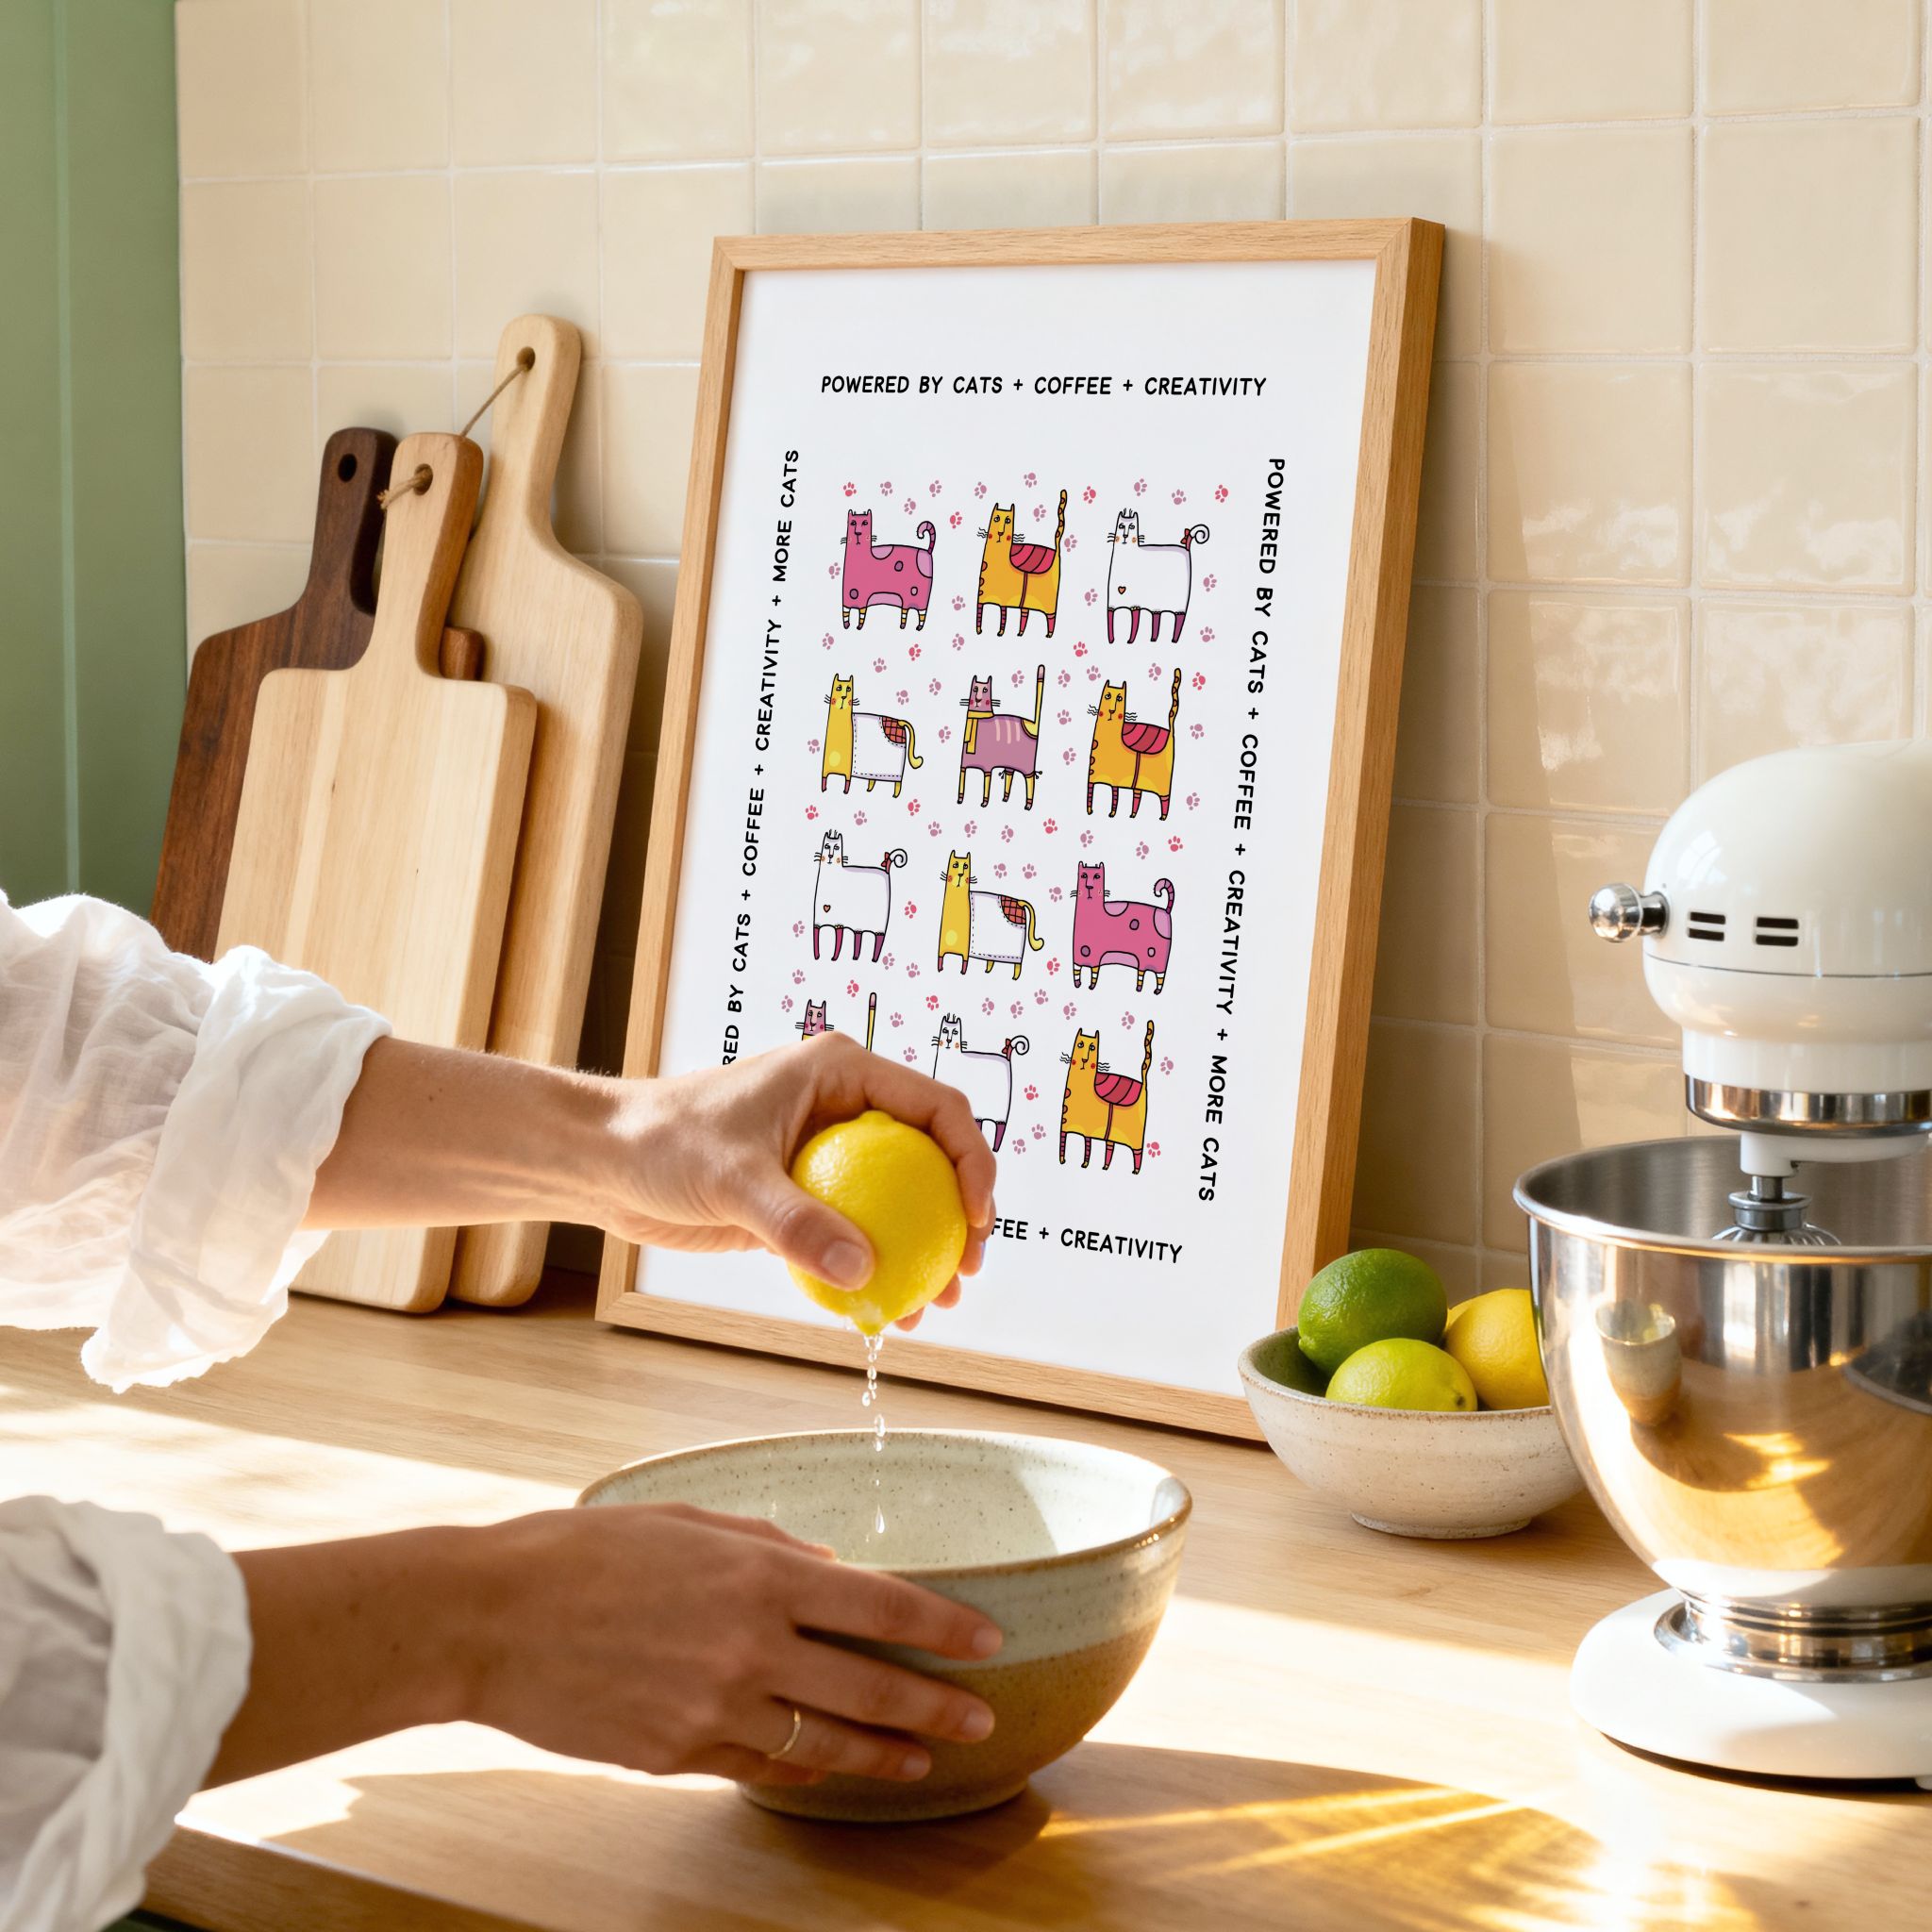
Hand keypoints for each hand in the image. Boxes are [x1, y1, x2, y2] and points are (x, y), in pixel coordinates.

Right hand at [464, 1504, 999, 1783]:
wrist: (488, 1621)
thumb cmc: (584, 1553)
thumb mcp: (685, 1521)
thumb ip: (765, 1545)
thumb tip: (826, 1568)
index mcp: (759, 1577)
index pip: (881, 1608)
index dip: (944, 1628)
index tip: (989, 1640)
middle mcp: (749, 1648)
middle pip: (870, 1687)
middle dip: (936, 1705)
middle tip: (982, 1717)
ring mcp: (714, 1711)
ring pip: (825, 1742)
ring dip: (881, 1752)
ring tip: (922, 1759)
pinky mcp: (676, 1755)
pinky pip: (760, 1768)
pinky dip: (802, 1769)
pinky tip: (829, 1769)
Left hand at [600, 1031, 996, 1330]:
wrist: (604, 1163)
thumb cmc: (661, 1142)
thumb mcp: (732, 1178)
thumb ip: (796, 1223)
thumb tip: (863, 1272)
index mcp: (842, 1072)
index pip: (938, 1108)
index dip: (971, 1161)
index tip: (977, 1219)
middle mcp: (845, 1108)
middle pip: (931, 1160)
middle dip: (958, 1219)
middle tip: (963, 1275)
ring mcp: (827, 1154)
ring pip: (901, 1203)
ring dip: (922, 1253)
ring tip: (933, 1307)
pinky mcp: (803, 1198)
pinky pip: (858, 1233)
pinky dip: (875, 1270)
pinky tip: (884, 1312)